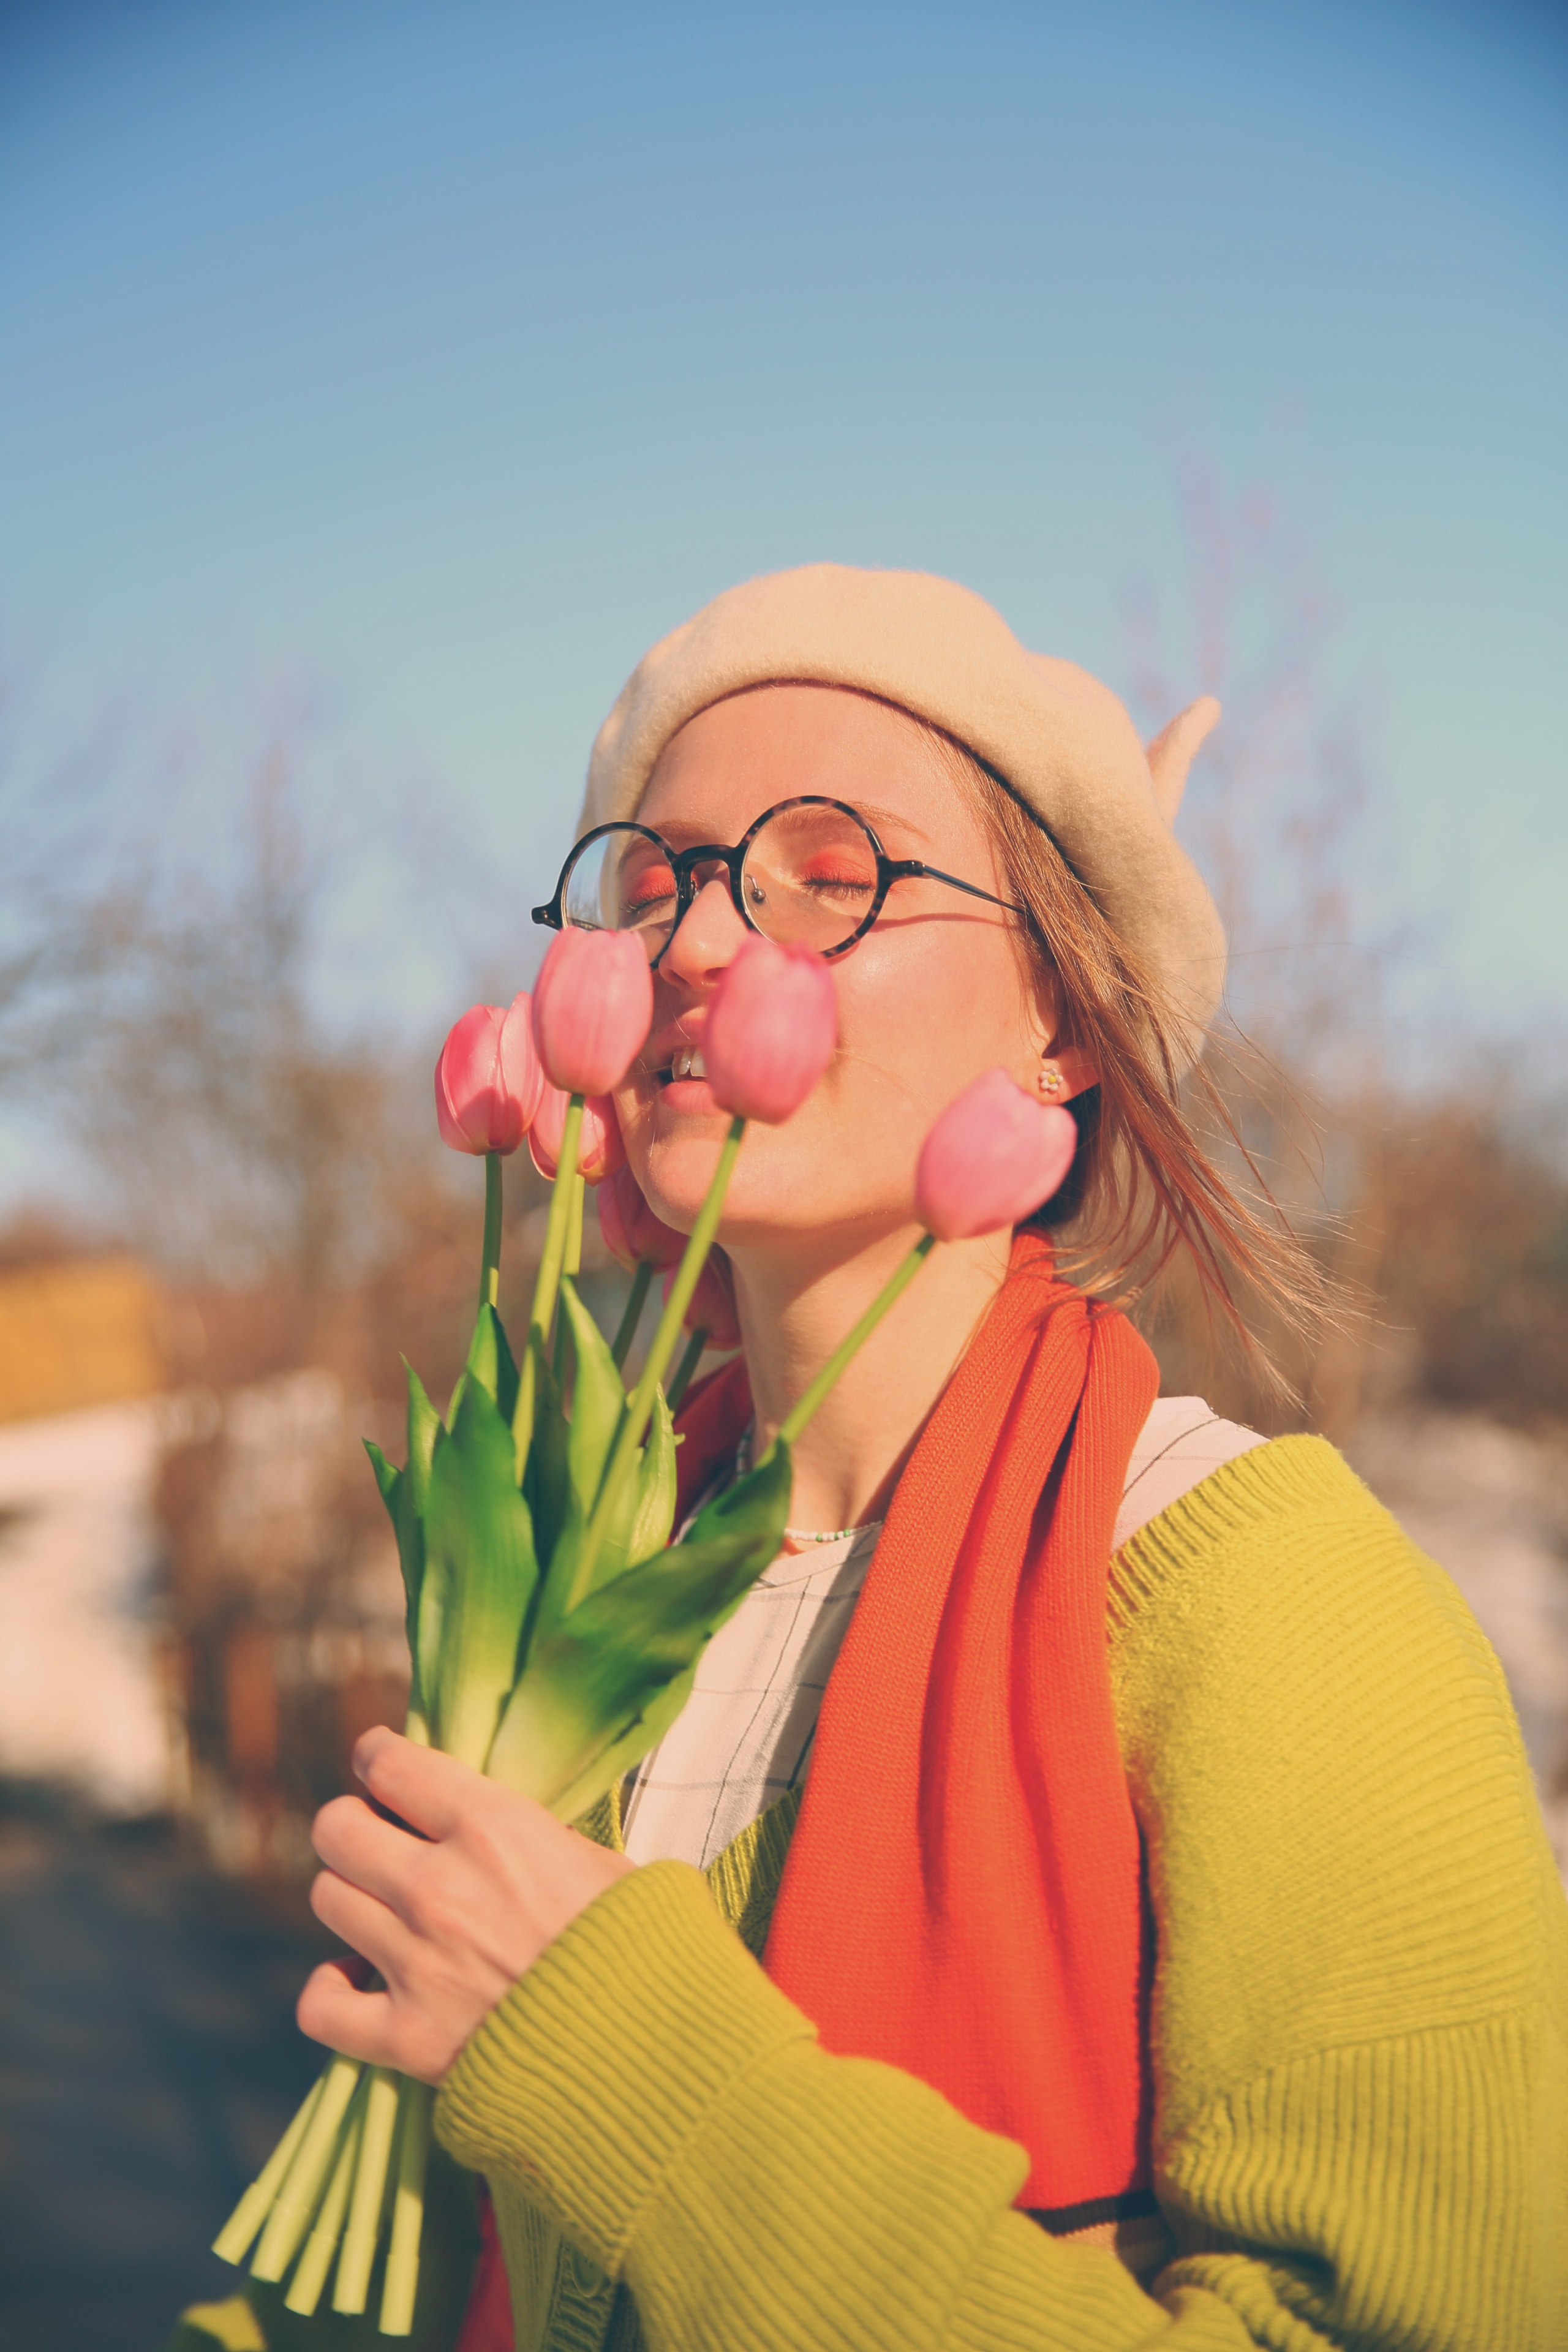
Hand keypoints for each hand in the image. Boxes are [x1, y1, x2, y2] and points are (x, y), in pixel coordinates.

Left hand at [297, 1726, 634, 2084]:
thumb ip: (534, 1837)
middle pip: (336, 1829)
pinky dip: (332, 1992)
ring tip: (384, 1913)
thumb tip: (495, 1826)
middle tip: (381, 1844)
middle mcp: (439, 1886)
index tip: (379, 1765)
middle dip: (354, 1829)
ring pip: (328, 1900)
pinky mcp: (406, 2037)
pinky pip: (320, 2004)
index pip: (388, 1765)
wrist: (650, 2052)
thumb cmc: (639, 1947)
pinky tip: (361, 1982)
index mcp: (492, 1827)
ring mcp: (415, 1962)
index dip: (377, 1758)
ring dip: (354, 1901)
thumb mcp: (601, 1862)